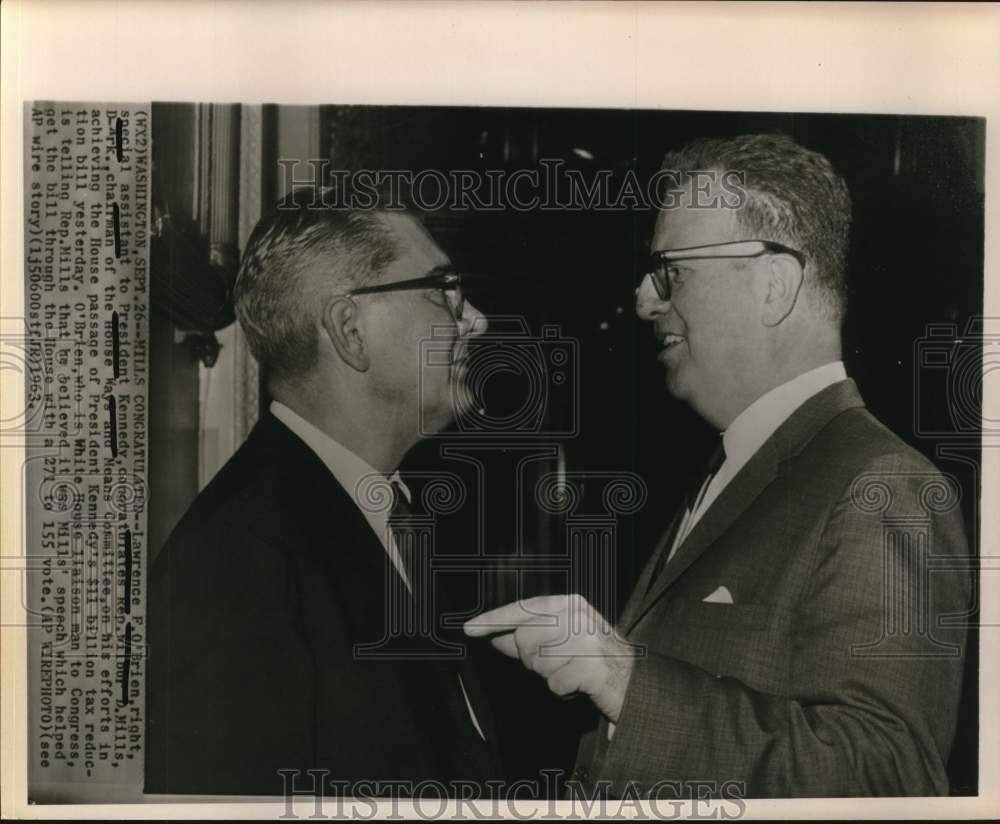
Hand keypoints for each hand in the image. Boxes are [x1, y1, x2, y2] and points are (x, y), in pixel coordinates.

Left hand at [464, 594, 636, 723]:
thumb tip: (495, 638)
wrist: (637, 681)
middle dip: (532, 659)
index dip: (493, 620)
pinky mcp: (591, 667)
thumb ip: (530, 636)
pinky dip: (564, 691)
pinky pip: (555, 684)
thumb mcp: (563, 639)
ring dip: (550, 675)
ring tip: (573, 672)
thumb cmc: (594, 657)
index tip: (468, 628)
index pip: (523, 609)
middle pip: (524, 640)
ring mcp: (586, 640)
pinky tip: (580, 685)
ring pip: (538, 664)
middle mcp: (578, 616)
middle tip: (557, 663)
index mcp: (569, 603)